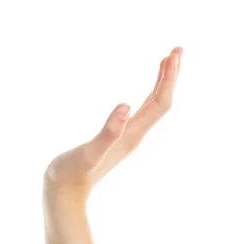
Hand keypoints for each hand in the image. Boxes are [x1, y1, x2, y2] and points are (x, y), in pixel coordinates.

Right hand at [44, 47, 181, 200]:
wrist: (64, 194)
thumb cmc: (72, 173)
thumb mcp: (89, 152)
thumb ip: (108, 132)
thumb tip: (127, 105)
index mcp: (131, 135)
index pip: (159, 103)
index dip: (168, 79)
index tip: (173, 54)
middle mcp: (134, 135)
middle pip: (161, 102)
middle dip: (171, 76)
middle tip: (178, 49)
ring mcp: (127, 137)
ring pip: (152, 106)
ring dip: (162, 83)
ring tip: (168, 60)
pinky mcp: (118, 139)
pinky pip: (140, 113)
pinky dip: (148, 95)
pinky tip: (143, 92)